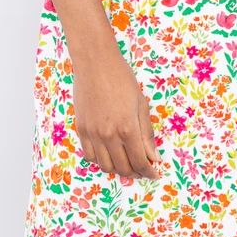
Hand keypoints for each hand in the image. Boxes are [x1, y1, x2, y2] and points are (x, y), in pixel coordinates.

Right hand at [72, 50, 162, 181]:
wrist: (95, 63)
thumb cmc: (121, 79)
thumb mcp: (141, 104)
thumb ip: (146, 134)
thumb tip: (153, 157)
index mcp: (127, 128)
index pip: (139, 162)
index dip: (148, 172)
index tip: (154, 174)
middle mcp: (108, 135)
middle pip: (122, 168)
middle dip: (135, 173)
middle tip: (142, 169)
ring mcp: (92, 134)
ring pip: (104, 165)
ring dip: (117, 169)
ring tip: (126, 163)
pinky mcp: (81, 129)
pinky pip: (89, 155)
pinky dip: (100, 160)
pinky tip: (108, 155)